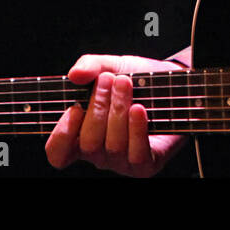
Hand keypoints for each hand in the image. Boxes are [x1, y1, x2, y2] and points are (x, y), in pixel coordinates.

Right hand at [45, 54, 187, 176]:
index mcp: (81, 135)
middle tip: (109, 81)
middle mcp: (99, 153)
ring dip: (118, 110)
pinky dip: (137, 129)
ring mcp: (121, 161)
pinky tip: (139, 109)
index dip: (62, 134)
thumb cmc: (136, 78)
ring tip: (126, 84)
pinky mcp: (145, 164)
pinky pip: (136, 154)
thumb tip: (74, 74)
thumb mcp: (111, 65)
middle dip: (98, 107)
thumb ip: (90, 66)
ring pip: (112, 146)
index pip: (57, 152)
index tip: (74, 108)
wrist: (171, 82)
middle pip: (88, 143)